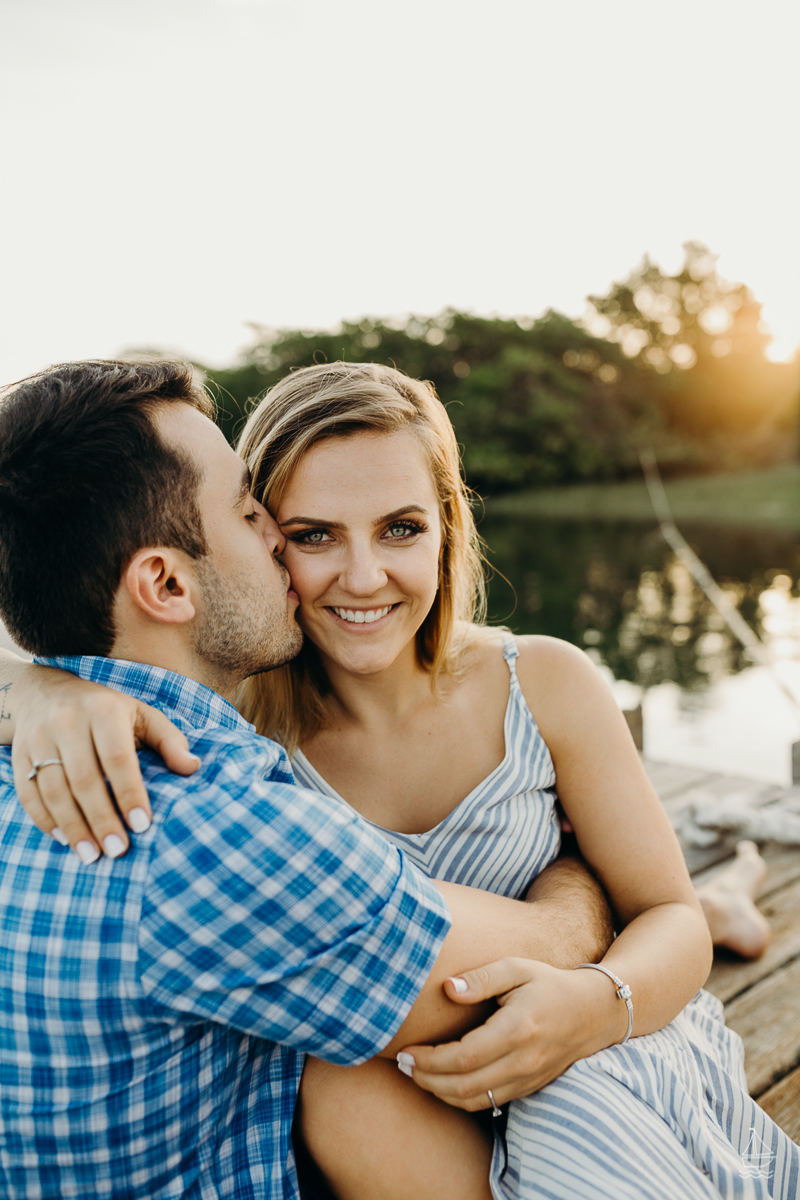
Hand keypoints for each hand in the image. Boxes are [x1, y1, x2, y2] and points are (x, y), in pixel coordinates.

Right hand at [12, 667, 199, 859]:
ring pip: (54, 790)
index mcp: (103, 711)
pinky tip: (64, 839)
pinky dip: (45, 820)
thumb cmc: (106, 710)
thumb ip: (168, 740)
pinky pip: (28, 793)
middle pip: (84, 779)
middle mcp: (67, 722)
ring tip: (92, 855)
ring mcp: (39, 738)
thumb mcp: (141, 715)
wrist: (45, 691)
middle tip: (118, 850)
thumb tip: (193, 768)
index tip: (142, 825)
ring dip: (73, 827)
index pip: (117, 758)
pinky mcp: (19, 754)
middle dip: (102, 819)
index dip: (130, 793)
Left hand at [396, 957, 620, 1110]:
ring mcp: (528, 1079)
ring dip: (440, 1092)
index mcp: (517, 1030)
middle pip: (464, 1086)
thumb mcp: (517, 968)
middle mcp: (523, 1061)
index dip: (430, 1060)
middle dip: (427, 1079)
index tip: (406, 1050)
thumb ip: (482, 978)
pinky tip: (443, 1081)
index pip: (464, 1058)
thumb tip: (448, 989)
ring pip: (475, 1100)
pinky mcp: (529, 1088)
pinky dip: (461, 1097)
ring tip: (416, 1073)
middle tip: (402, 1064)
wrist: (593, 1012)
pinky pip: (488, 1103)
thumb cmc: (549, 983)